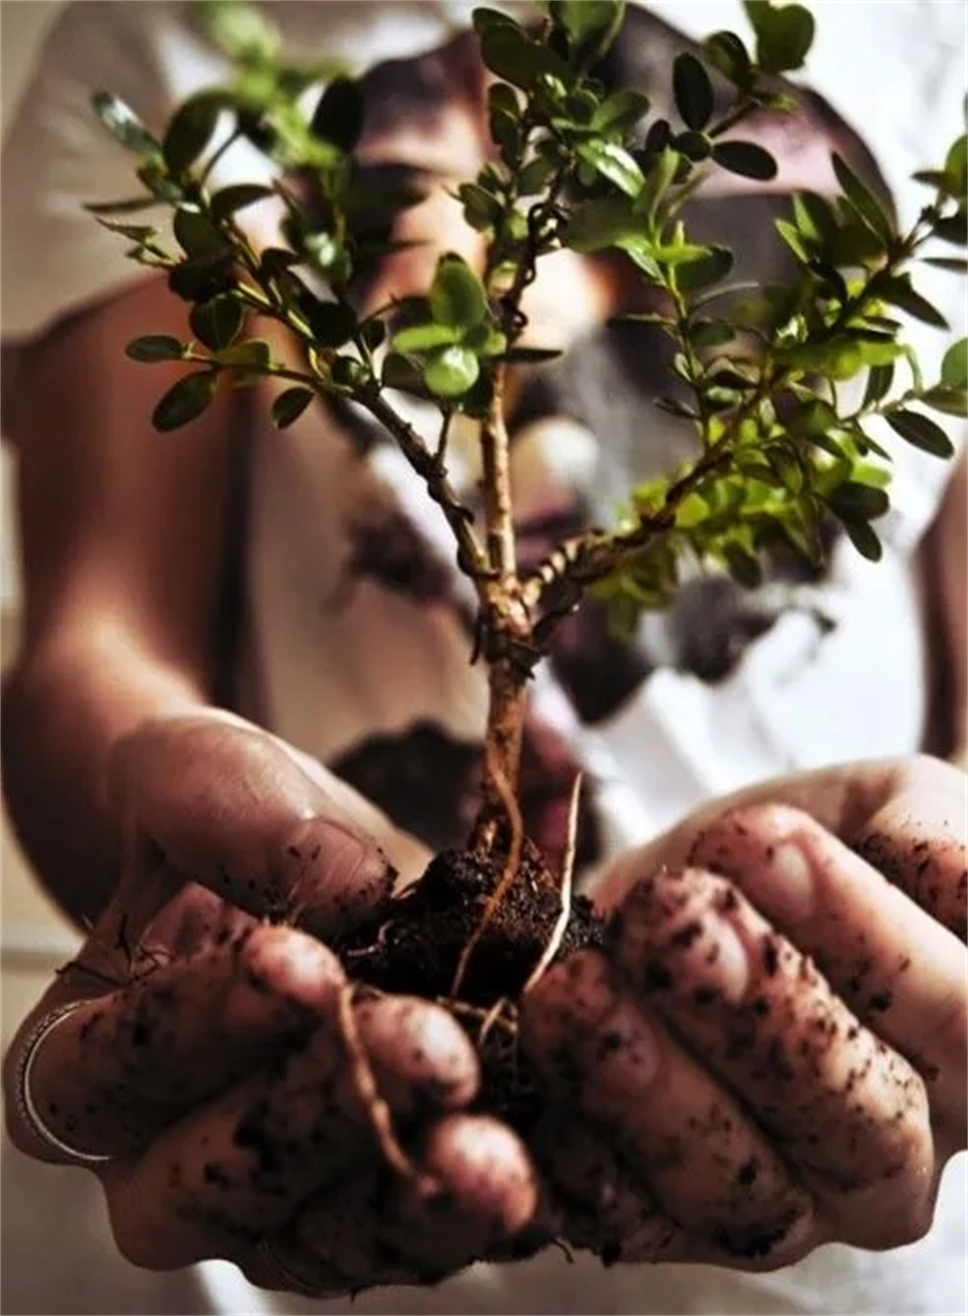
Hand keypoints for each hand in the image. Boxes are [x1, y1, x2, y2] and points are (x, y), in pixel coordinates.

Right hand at [3, 712, 538, 1295]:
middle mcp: (167, 1160)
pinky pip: (427, 1226)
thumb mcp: (199, 774)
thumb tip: (342, 884)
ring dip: (418, 1196)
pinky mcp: (378, 1201)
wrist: (302, 867)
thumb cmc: (220, 825)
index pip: (113, 1070)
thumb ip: (230, 806)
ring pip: (333, 1234)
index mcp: (87, 1063)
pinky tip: (544, 1156)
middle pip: (223, 1180)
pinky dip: (484, 1202)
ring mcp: (278, 1198)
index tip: (302, 962)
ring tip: (495, 1145)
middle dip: (329, 1115)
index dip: (202, 1026)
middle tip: (429, 1049)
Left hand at [520, 754, 965, 1268]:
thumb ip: (929, 842)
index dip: (864, 933)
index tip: (763, 839)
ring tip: (577, 992)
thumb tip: (954, 876)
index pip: (956, 1013)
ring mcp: (792, 1204)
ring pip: (743, 1185)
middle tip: (671, 916)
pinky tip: (525, 1099)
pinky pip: (631, 1218)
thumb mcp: (888, 814)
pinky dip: (574, 1162)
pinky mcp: (677, 1220)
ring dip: (652, 1091)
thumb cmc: (837, 850)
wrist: (738, 897)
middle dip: (757, 1014)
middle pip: (859, 1120)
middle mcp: (900, 1152)